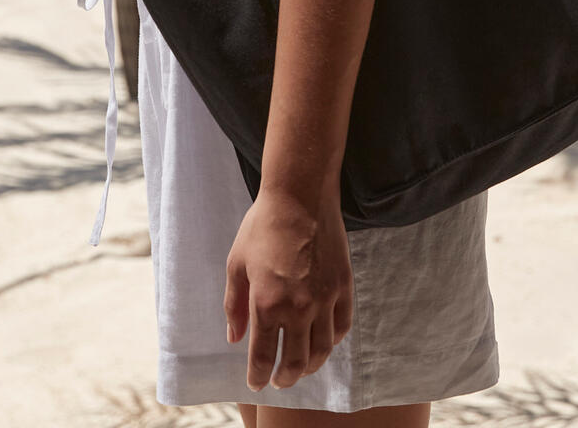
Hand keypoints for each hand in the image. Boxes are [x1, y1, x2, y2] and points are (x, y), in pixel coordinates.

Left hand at [224, 186, 354, 392]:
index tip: (256, 383)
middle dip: (285, 378)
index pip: (262, 357)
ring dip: (310, 365)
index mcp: (266, 304)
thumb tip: (235, 338)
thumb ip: (234, 305)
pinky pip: (342, 325)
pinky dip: (333, 340)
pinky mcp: (343, 285)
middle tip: (280, 380)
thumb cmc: (262, 225)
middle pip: (295, 363)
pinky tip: (324, 339)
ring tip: (302, 366)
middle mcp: (298, 307)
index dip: (258, 376)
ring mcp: (325, 298)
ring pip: (322, 350)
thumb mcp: (237, 264)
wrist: (300, 195)